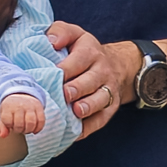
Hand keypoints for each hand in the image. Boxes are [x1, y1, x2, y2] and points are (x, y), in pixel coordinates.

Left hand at [0, 91, 48, 137]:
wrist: (22, 94)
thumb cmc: (11, 109)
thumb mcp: (4, 115)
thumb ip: (3, 126)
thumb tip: (3, 136)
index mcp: (8, 107)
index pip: (8, 122)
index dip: (9, 126)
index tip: (10, 124)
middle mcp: (19, 106)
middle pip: (20, 124)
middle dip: (19, 130)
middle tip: (19, 129)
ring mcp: (30, 106)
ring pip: (31, 123)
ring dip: (29, 130)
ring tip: (26, 130)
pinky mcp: (39, 107)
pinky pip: (41, 121)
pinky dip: (38, 128)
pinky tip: (34, 131)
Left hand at [50, 21, 127, 135]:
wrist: (115, 64)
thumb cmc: (82, 50)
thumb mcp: (74, 34)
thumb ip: (60, 32)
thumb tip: (50, 41)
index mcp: (90, 51)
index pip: (80, 59)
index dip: (67, 67)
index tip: (54, 74)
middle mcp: (102, 70)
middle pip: (91, 81)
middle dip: (77, 88)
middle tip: (64, 94)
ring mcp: (108, 89)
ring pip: (100, 99)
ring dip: (88, 107)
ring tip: (75, 111)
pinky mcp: (111, 107)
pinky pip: (102, 119)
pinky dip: (89, 127)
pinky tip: (75, 133)